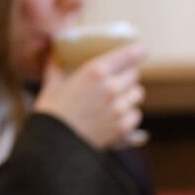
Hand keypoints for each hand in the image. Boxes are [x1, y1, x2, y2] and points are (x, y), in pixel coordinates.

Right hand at [32, 43, 146, 149]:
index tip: (143, 49)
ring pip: (138, 94)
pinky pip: (136, 114)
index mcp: (95, 72)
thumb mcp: (51, 85)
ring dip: (130, 94)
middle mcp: (111, 88)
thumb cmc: (52, 114)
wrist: (55, 146)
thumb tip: (55, 55)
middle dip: (127, 75)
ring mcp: (119, 108)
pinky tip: (118, 115)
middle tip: (118, 80)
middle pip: (134, 74)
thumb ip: (56, 67)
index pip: (127, 55)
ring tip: (118, 98)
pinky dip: (129, 114)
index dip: (138, 50)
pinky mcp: (122, 127)